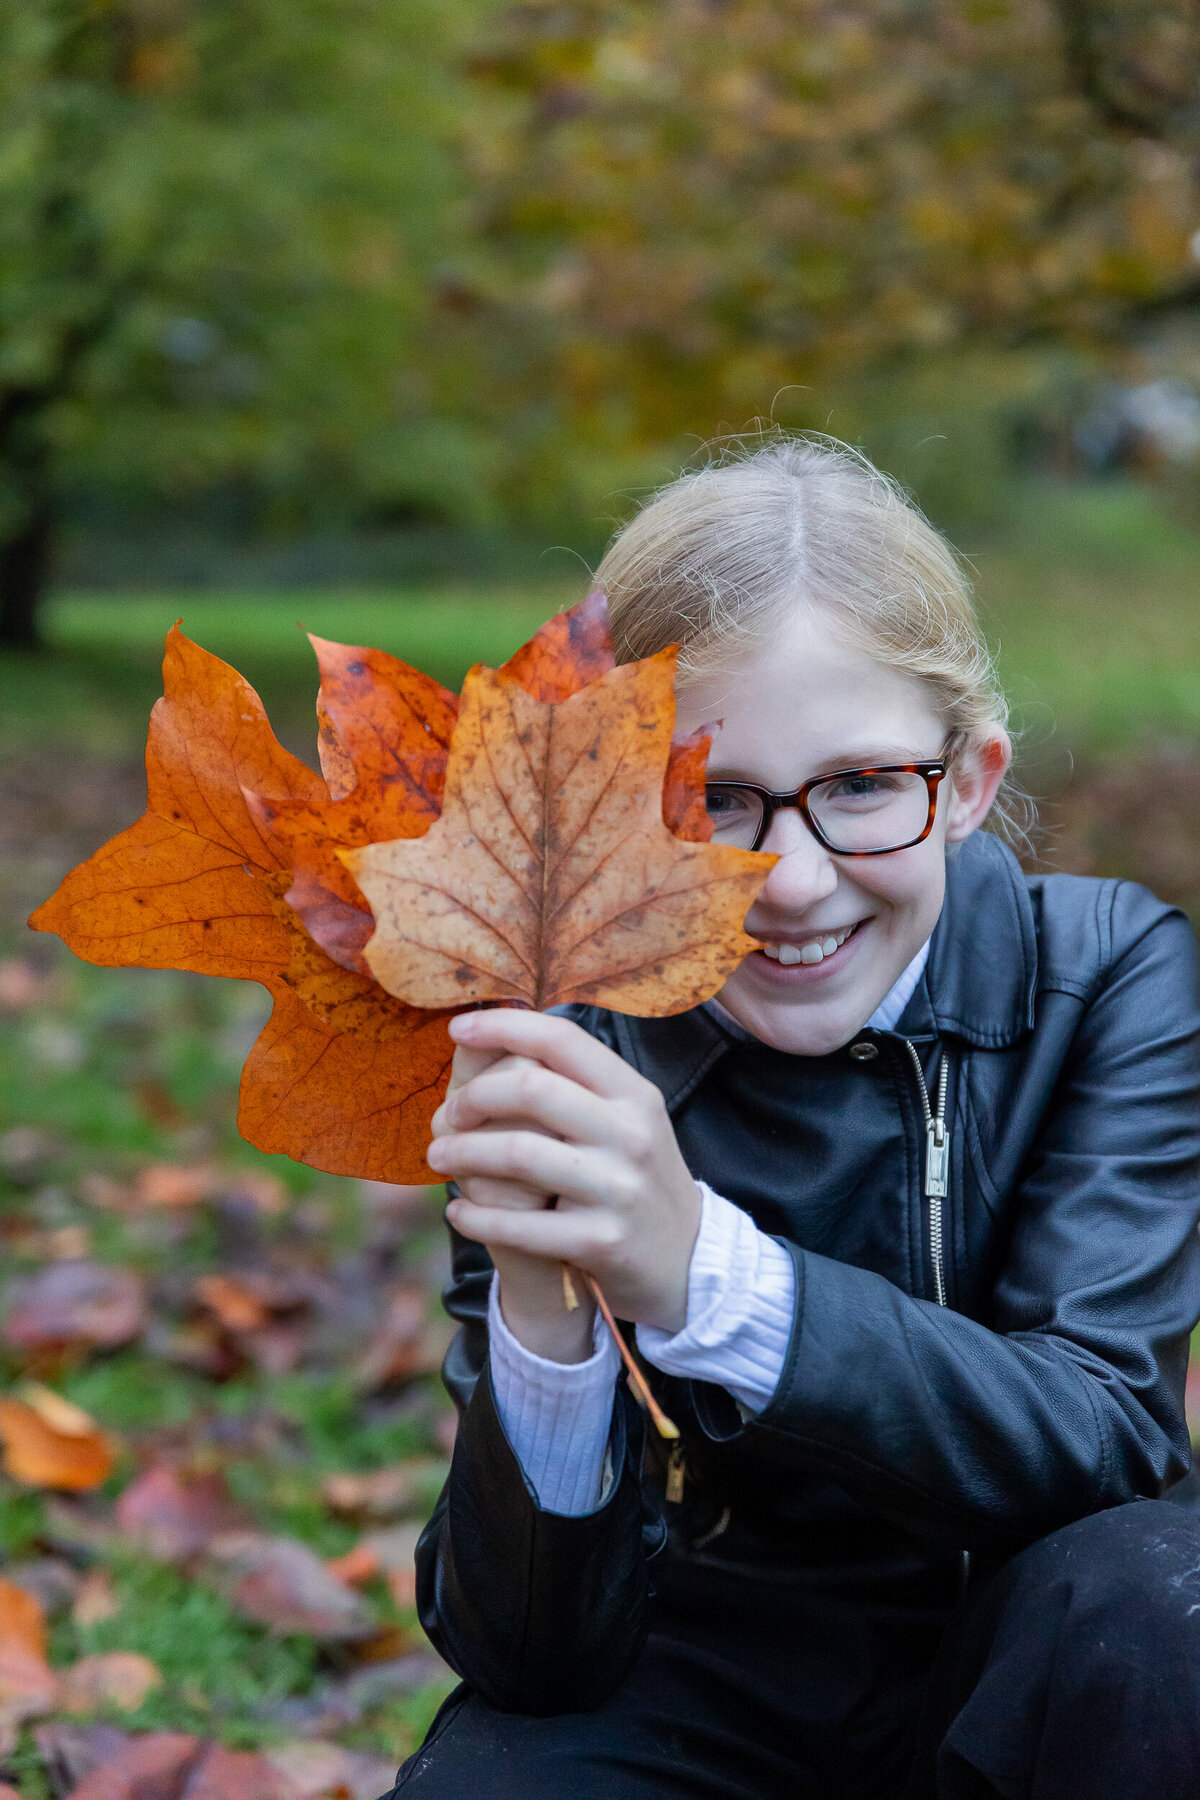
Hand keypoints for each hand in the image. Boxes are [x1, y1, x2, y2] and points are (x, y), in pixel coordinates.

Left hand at [429, 1010, 701, 1333]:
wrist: (687, 1258)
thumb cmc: (637, 1176)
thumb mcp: (627, 1119)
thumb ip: (577, 1081)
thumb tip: (504, 1032)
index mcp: (634, 1094)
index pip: (562, 1039)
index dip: (503, 1026)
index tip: (457, 1028)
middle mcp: (631, 1134)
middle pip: (532, 1089)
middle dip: (473, 1097)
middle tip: (448, 1113)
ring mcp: (619, 1189)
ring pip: (517, 1153)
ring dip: (462, 1153)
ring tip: (439, 1157)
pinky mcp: (601, 1242)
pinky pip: (519, 1225)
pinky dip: (475, 1216)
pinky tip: (459, 1212)